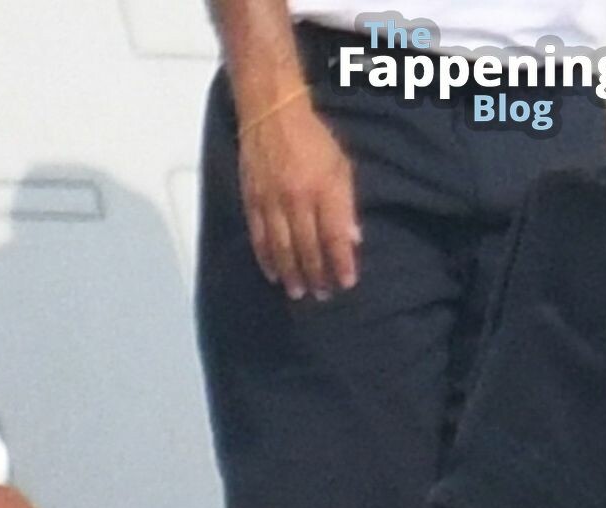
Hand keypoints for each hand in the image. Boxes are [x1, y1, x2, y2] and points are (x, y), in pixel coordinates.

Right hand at [239, 99, 359, 301]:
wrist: (272, 115)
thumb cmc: (312, 139)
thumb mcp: (340, 165)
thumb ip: (346, 203)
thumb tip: (353, 238)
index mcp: (323, 188)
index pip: (334, 235)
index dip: (341, 262)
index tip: (347, 281)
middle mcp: (298, 200)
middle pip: (308, 247)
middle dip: (318, 274)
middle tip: (324, 294)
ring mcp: (272, 204)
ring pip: (283, 249)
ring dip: (293, 275)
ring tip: (300, 293)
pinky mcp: (253, 204)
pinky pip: (260, 239)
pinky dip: (268, 261)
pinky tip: (275, 276)